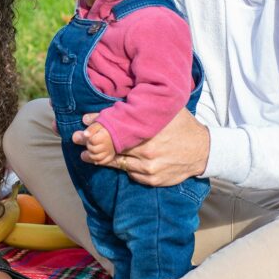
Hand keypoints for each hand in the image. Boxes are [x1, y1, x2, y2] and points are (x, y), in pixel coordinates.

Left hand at [76, 109, 209, 186]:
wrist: (203, 151)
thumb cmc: (183, 126)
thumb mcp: (166, 110)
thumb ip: (146, 106)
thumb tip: (120, 99)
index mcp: (150, 131)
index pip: (118, 128)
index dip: (98, 124)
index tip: (83, 121)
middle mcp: (147, 151)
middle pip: (113, 147)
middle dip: (92, 143)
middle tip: (75, 138)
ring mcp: (149, 168)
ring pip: (117, 163)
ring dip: (100, 159)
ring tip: (84, 154)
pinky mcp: (152, 180)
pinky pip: (129, 173)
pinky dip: (120, 167)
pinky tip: (110, 162)